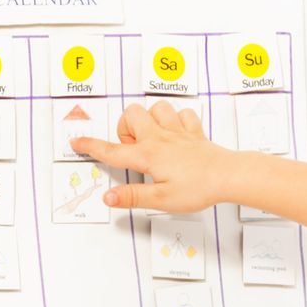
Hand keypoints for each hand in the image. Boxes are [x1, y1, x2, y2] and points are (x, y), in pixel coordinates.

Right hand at [71, 101, 234, 212]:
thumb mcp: (161, 199)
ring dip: (150, 118)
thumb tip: (109, 197)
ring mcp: (177, 132)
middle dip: (124, 127)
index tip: (77, 142)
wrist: (228, 175)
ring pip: (156, 107)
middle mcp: (160, 138)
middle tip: (132, 148)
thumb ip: (132, 197)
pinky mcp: (193, 132)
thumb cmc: (198, 187)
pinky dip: (176, 119)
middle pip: (131, 115)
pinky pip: (182, 114)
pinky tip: (176, 133)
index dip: (91, 147)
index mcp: (148, 155)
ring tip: (152, 137)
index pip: (112, 151)